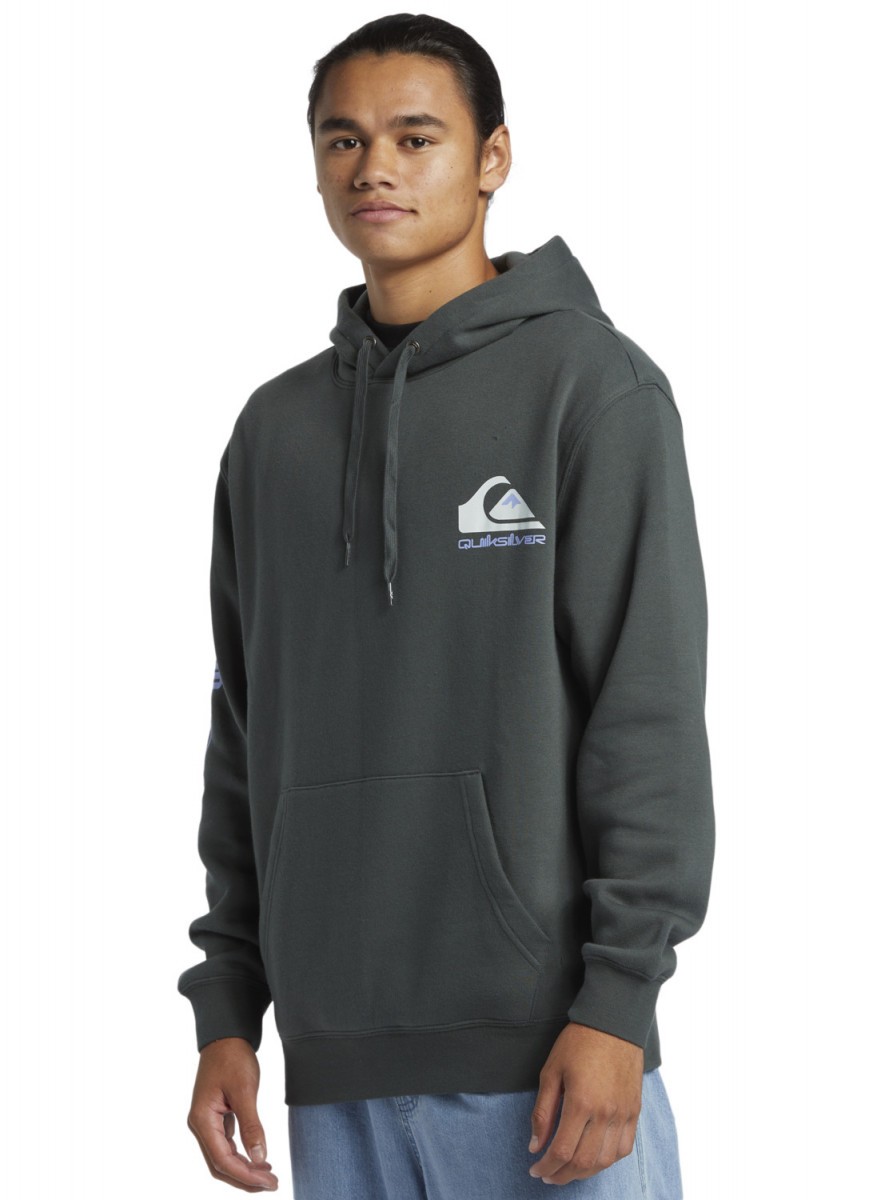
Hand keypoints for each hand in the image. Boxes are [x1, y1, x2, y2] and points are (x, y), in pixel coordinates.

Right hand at [186, 1036, 278, 1191]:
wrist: (226, 1035)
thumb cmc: (232, 1057)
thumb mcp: (245, 1090)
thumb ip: (251, 1125)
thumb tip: (260, 1158)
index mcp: (202, 1119)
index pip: (222, 1159)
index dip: (245, 1175)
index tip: (268, 1182)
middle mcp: (201, 1124)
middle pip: (220, 1164)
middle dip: (245, 1178)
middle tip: (272, 1184)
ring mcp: (207, 1121)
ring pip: (223, 1156)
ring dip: (244, 1168)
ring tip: (268, 1176)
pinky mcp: (216, 1116)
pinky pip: (227, 1143)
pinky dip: (242, 1154)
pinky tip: (259, 1157)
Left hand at [527, 1022, 643, 1185]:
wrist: (613, 1022)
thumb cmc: (578, 1042)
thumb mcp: (551, 1071)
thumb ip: (543, 1112)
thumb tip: (535, 1145)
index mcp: (581, 1102)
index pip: (562, 1150)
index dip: (546, 1165)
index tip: (535, 1168)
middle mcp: (605, 1113)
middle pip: (583, 1161)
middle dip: (563, 1175)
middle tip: (548, 1175)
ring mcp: (623, 1114)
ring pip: (605, 1160)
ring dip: (585, 1172)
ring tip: (568, 1170)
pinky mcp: (634, 1111)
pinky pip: (624, 1148)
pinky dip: (608, 1160)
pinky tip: (594, 1158)